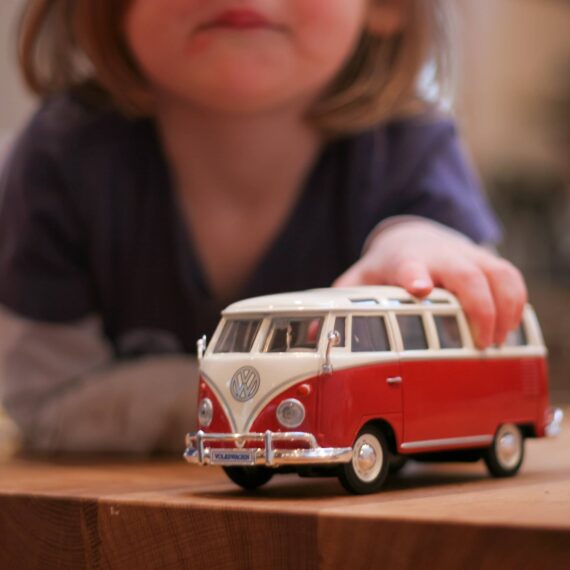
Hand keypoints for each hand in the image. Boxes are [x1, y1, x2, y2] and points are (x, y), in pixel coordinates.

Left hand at [333, 219, 526, 347]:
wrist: (416, 235)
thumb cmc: (388, 265)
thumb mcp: (361, 278)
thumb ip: (342, 302)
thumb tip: (312, 336)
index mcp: (402, 260)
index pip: (407, 266)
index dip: (414, 275)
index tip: (419, 288)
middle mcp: (438, 256)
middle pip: (466, 275)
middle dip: (477, 308)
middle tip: (481, 344)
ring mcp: (467, 256)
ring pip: (499, 275)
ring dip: (503, 311)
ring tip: (493, 344)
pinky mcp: (487, 261)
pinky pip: (512, 278)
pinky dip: (516, 304)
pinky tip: (507, 330)